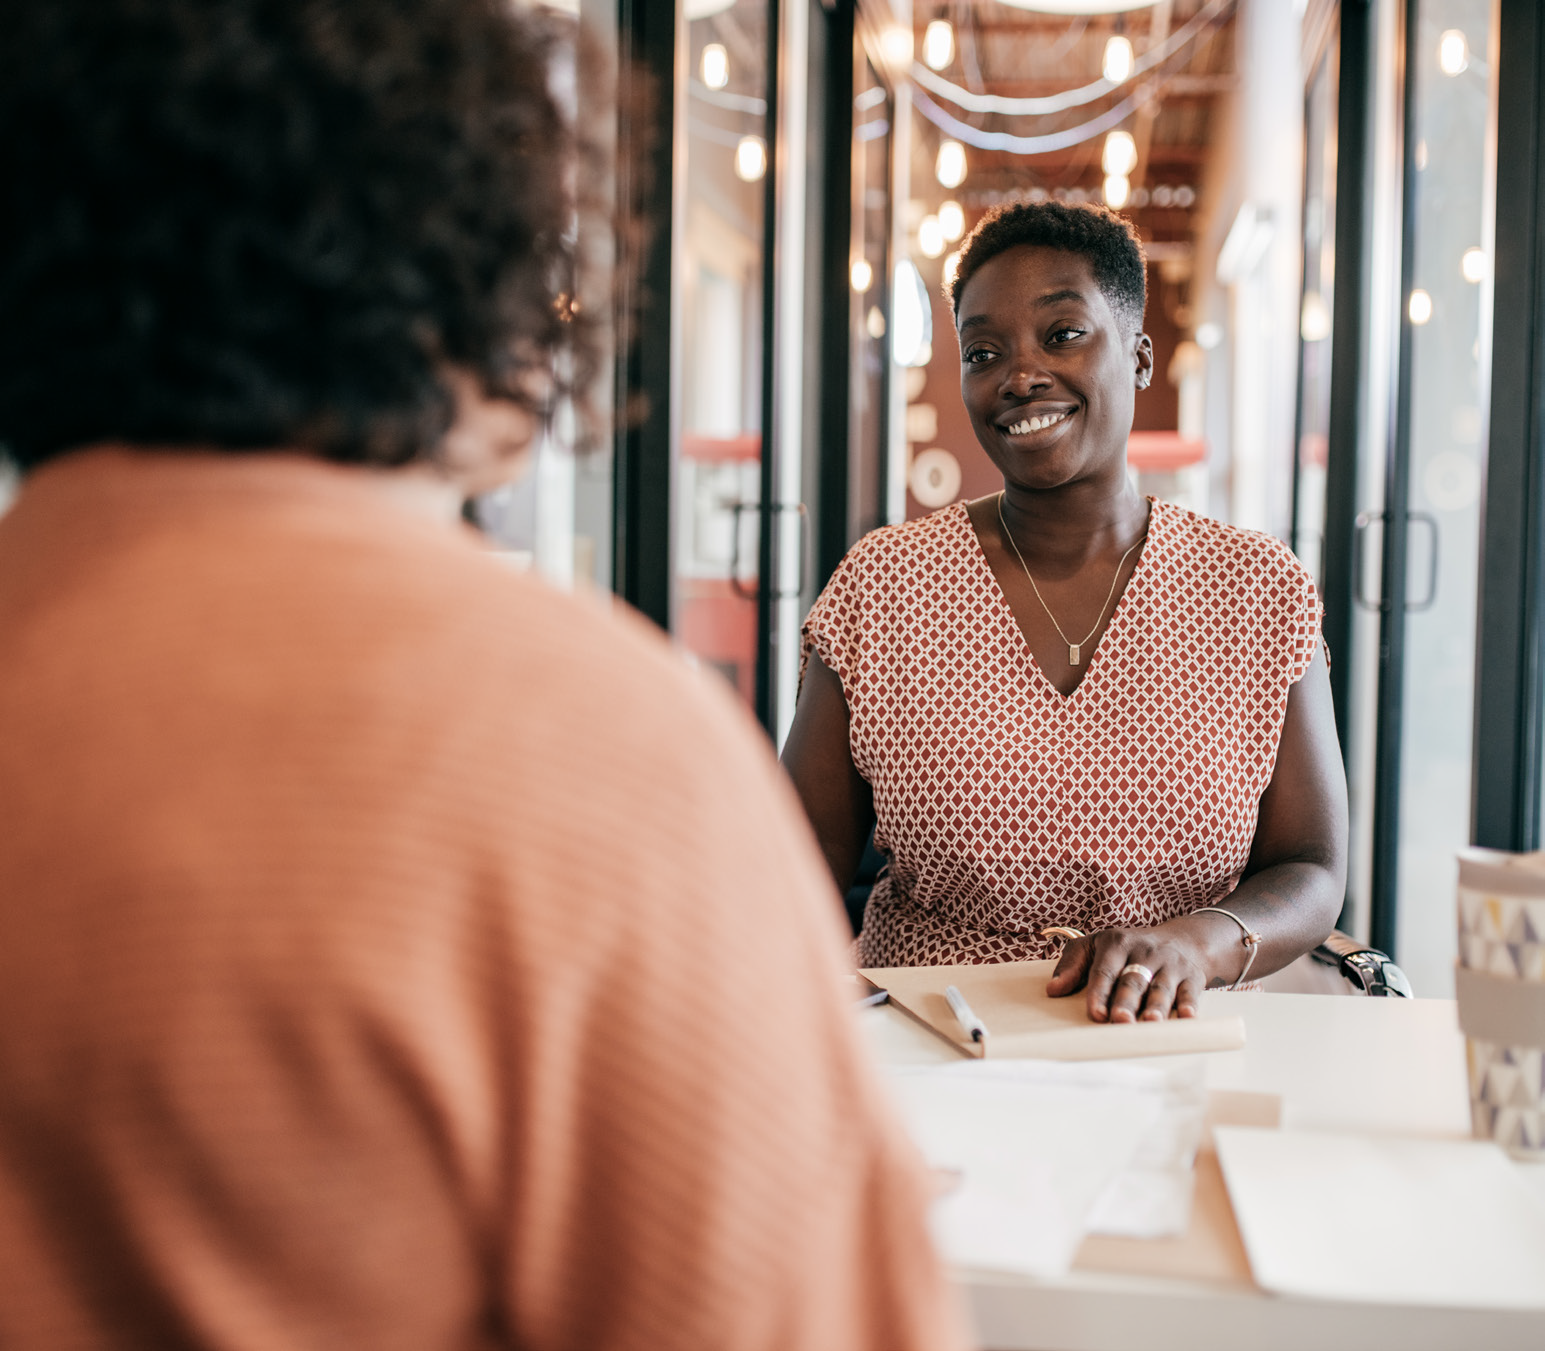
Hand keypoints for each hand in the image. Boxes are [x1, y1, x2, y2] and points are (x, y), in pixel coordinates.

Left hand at [1045, 922, 1208, 1022]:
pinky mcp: (1191, 977)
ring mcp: (1169, 964)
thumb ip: (1072, 965)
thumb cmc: (1128, 949)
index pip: (1104, 970)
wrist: (1182, 939)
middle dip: (1126, 1001)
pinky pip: (1191, 992)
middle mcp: (1144, 952)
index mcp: (1116, 944)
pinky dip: (1190, 1006)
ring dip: (1157, 1007)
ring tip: (1150, 1023)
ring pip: (1161, 988)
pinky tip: (1187, 1018)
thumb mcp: (1096, 946)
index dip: (1099, 992)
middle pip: (1133, 980)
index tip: (1095, 1014)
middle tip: (1120, 1020)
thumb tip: (1052, 990)